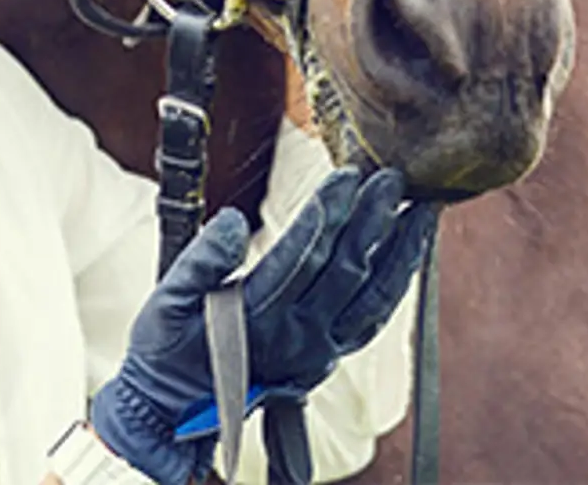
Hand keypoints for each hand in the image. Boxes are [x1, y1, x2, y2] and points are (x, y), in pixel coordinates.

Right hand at [88, 168, 434, 484]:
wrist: (174, 413)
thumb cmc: (166, 351)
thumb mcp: (167, 302)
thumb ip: (201, 260)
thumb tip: (232, 221)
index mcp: (255, 316)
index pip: (300, 254)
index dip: (326, 212)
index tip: (346, 175)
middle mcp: (295, 336)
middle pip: (345, 268)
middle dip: (372, 219)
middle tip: (392, 178)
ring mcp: (317, 351)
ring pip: (372, 298)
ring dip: (400, 252)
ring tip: (420, 212)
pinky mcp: (326, 360)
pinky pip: (372, 321)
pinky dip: (396, 286)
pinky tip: (407, 257)